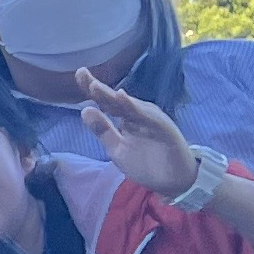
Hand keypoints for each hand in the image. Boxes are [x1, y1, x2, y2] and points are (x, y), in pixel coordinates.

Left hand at [77, 70, 199, 196]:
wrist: (175, 180)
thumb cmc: (146, 163)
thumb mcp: (117, 149)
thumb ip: (103, 131)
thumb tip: (84, 110)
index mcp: (126, 118)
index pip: (106, 102)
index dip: (92, 90)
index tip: (78, 75)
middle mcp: (137, 114)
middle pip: (115, 100)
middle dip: (98, 87)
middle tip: (81, 72)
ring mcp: (150, 119)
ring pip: (128, 105)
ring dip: (112, 95)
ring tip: (94, 86)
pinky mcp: (162, 126)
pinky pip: (146, 116)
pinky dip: (133, 106)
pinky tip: (121, 97)